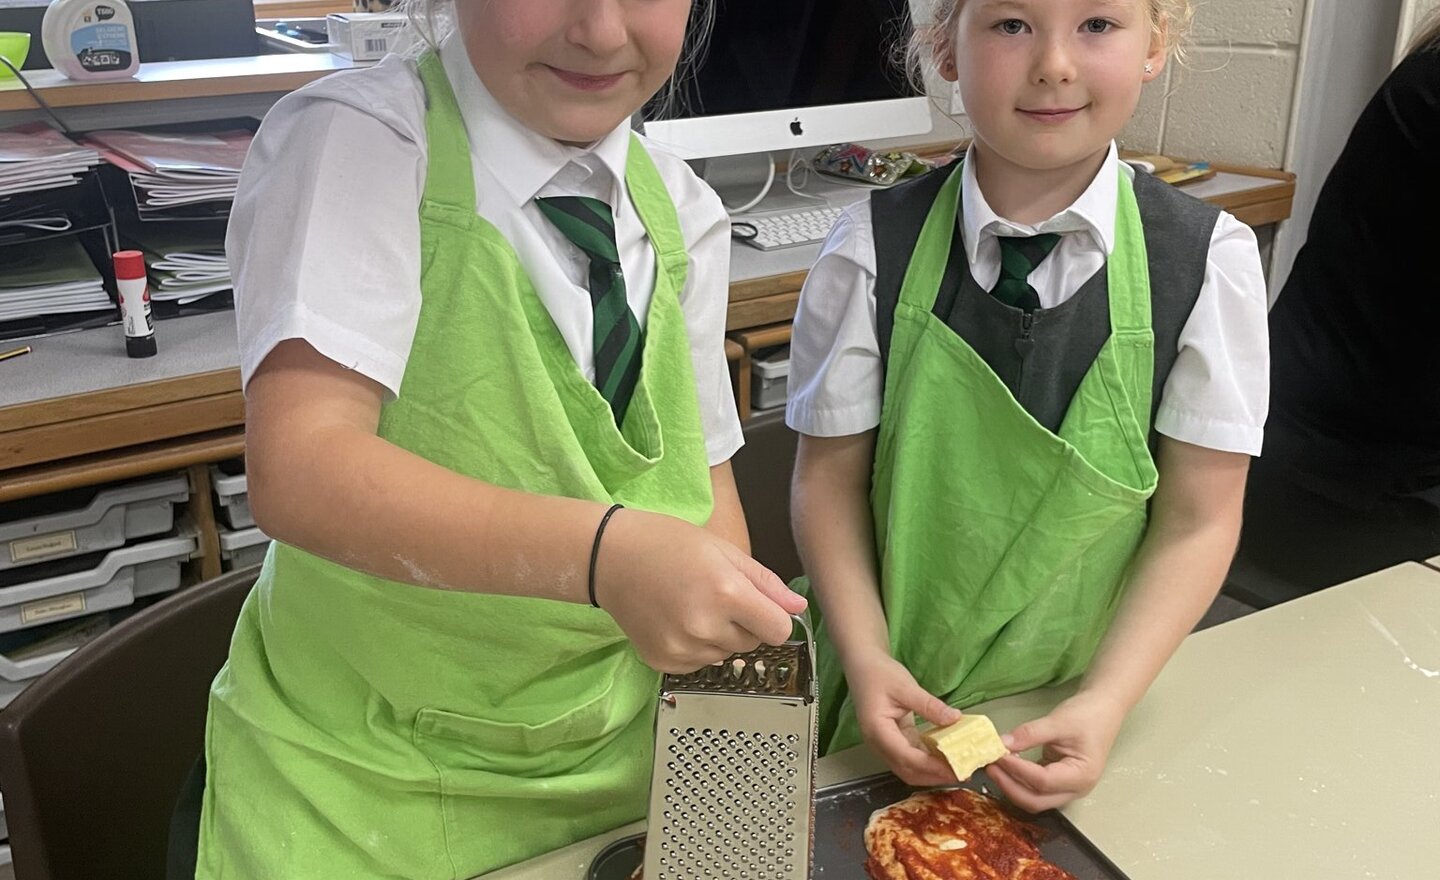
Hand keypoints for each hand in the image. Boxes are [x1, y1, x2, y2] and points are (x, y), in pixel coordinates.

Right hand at [594, 507, 806, 673]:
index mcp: (726, 594)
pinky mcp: (663, 662)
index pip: (779, 629)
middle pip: (754, 642)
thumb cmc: (667, 543)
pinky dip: (696, 647)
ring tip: (692, 605)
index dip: (774, 616)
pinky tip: (676, 620)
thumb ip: (765, 583)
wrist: (609, 557)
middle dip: (744, 623)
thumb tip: (798, 607)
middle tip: (715, 595)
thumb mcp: (723, 550)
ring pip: (726, 654)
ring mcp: (682, 649)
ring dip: (719, 636)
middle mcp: (705, 627)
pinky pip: (700, 663)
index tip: (759, 604)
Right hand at [849, 653, 962, 786]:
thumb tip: (955, 719)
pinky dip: (927, 759)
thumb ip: (929, 705)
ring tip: (955, 767)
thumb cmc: (879, 674)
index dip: (931, 766)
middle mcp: (878, 743)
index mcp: (877, 731)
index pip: (906, 757)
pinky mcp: (892, 740)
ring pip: (908, 767)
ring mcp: (884, 744)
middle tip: (960, 773)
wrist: (863, 666)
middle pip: (907, 770)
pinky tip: (944, 755)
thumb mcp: (905, 686)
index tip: (954, 768)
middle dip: (933, 776)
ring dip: (931, 771)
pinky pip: (910, 756)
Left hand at [986, 689, 1128, 812]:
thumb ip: (1030, 734)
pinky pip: (1034, 789)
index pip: (1042, 781)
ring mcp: (1066, 788)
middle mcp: (1075, 789)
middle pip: (1036, 801)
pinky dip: (1018, 781)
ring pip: (1034, 798)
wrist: (1103, 708)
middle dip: (1009, 786)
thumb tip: (1002, 743)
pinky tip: (1005, 766)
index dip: (1017, 770)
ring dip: (1011, 786)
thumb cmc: (1088, 714)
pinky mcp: (1058, 781)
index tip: (997, 755)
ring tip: (993, 766)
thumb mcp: (1058, 721)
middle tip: (989, 766)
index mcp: (1081, 776)